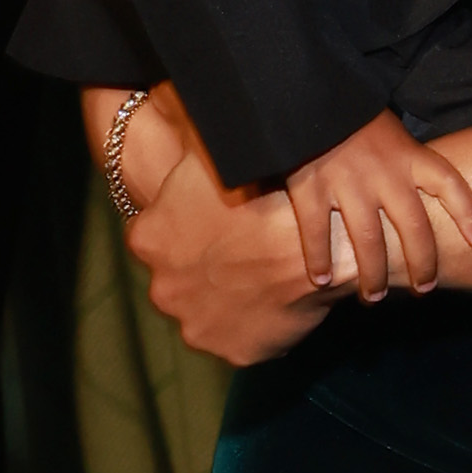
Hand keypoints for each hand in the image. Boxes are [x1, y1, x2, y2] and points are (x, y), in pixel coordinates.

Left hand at [120, 123, 332, 366]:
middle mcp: (162, 289)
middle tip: (245, 252)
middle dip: (205, 269)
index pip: (157, 238)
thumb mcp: (208, 158)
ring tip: (265, 278)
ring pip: (210, 313)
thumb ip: (178, 160)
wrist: (322, 240)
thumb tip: (165, 119)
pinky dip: (258, 326)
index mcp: (149, 240)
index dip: (190, 230)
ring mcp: (197, 326)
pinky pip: (242, 340)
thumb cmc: (266, 189)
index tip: (219, 223)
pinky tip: (277, 301)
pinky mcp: (235, 352)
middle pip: (179, 280)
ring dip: (230, 300)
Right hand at [281, 108, 471, 302]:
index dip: (469, 214)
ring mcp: (348, 182)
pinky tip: (322, 281)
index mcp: (409, 154)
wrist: (304, 90)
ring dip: (373, 275)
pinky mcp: (310, 187)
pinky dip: (319, 260)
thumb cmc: (350, 112)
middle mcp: (385, 172)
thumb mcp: (390, 129)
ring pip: (369, 242)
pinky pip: (318, 233)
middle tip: (425, 289)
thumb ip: (404, 159)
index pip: (451, 185)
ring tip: (374, 297)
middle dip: (422, 264)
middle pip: (414, 229)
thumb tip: (423, 192)